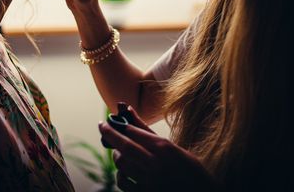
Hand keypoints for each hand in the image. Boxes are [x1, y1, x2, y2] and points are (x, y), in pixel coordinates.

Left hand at [98, 105, 216, 190]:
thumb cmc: (192, 171)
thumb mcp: (176, 149)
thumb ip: (151, 134)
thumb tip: (130, 112)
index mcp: (165, 149)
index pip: (135, 133)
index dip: (119, 126)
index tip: (109, 121)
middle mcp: (156, 164)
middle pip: (125, 146)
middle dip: (109, 134)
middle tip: (101, 126)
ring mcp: (150, 182)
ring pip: (122, 164)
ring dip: (117, 156)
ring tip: (119, 151)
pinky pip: (124, 183)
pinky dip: (121, 175)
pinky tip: (125, 171)